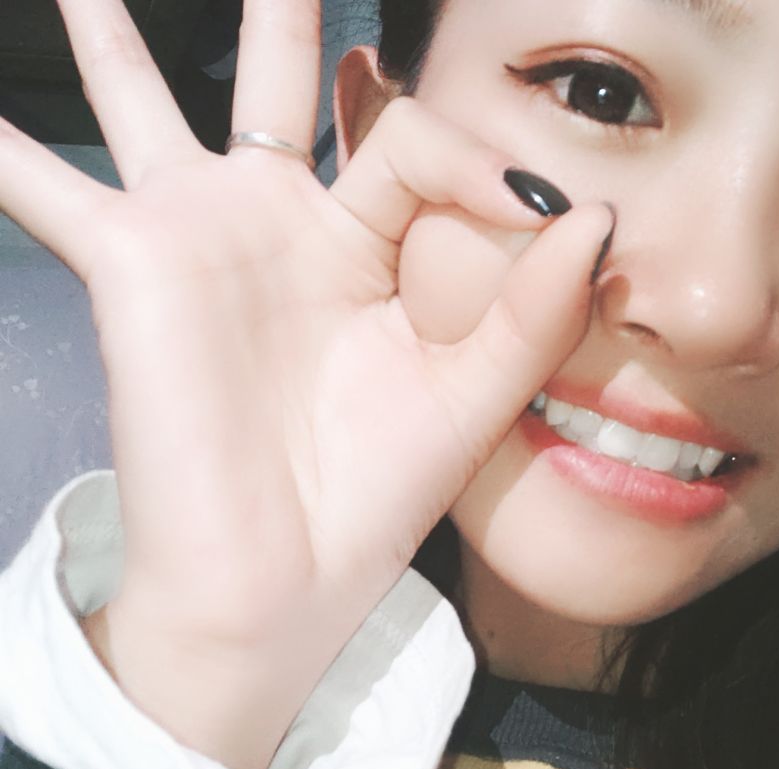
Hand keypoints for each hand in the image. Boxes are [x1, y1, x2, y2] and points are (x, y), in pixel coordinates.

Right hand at [0, 0, 613, 768]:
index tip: (534, 202)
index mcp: (368, 253)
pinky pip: (48, 190)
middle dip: (287, 17)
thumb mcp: (469, 398)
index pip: (416, 148)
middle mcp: (284, 229)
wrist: (283, 576)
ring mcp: (201, 237)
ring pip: (157, 103)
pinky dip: (9, 153)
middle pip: (288, 88)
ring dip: (121, 39)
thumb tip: (595, 220)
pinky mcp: (133, 265)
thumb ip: (532, 311)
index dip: (475, 162)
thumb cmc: (375, 496)